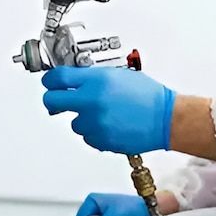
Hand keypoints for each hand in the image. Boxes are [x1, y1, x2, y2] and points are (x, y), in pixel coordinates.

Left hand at [42, 66, 175, 153]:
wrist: (165, 118)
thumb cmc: (148, 96)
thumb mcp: (118, 74)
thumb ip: (93, 77)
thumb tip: (75, 79)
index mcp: (96, 81)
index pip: (57, 78)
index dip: (49, 79)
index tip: (49, 81)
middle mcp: (91, 101)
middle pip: (52, 100)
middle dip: (53, 99)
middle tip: (58, 99)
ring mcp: (94, 123)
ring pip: (73, 122)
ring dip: (82, 118)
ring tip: (103, 114)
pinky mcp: (100, 140)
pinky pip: (87, 136)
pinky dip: (94, 132)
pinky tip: (110, 124)